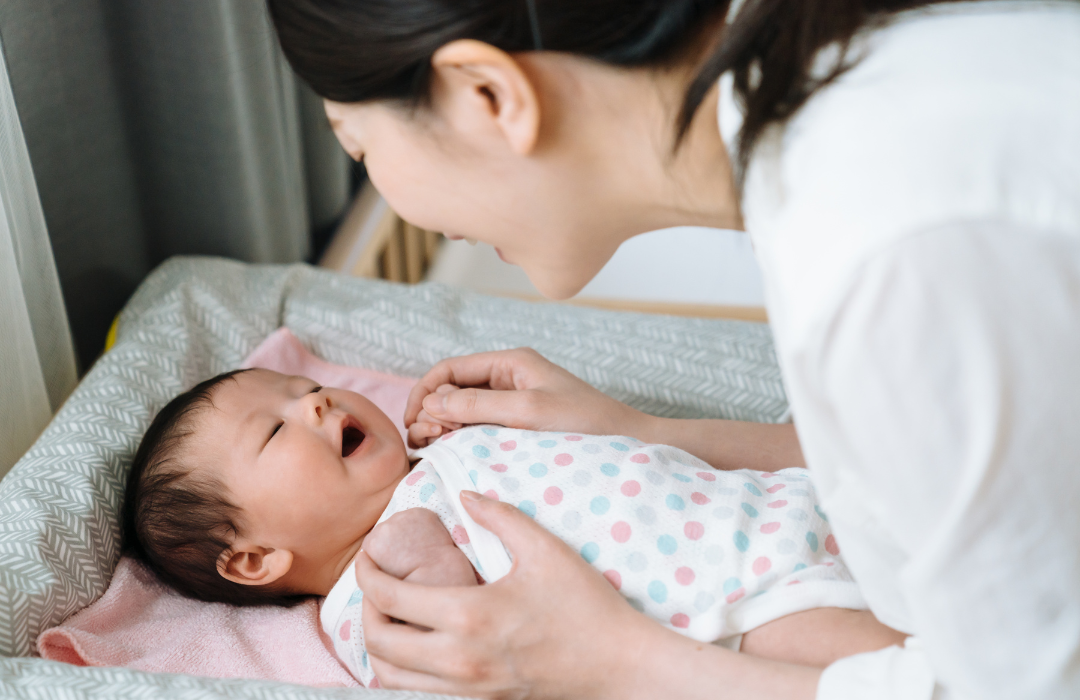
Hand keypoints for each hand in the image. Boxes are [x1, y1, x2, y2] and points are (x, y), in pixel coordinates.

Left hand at [355, 492, 652, 698]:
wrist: (620, 666)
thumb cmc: (586, 606)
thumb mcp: (545, 549)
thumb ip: (499, 515)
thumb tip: (464, 494)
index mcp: (468, 616)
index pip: (388, 598)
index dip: (367, 572)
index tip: (369, 554)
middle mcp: (458, 660)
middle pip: (378, 643)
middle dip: (364, 609)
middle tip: (376, 583)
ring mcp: (467, 689)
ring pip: (391, 677)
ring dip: (379, 645)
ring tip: (391, 615)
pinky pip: (419, 693)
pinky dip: (404, 670)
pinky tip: (419, 643)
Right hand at [403, 348, 643, 446]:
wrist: (627, 443)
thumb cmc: (585, 424)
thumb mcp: (528, 412)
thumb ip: (479, 404)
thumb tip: (432, 401)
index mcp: (510, 362)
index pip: (450, 368)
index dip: (425, 391)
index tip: (413, 421)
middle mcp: (509, 377)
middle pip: (452, 388)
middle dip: (431, 411)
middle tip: (425, 441)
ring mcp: (514, 401)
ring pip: (463, 409)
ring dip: (444, 425)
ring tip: (436, 448)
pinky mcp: (519, 424)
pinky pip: (480, 425)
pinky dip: (462, 437)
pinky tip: (456, 453)